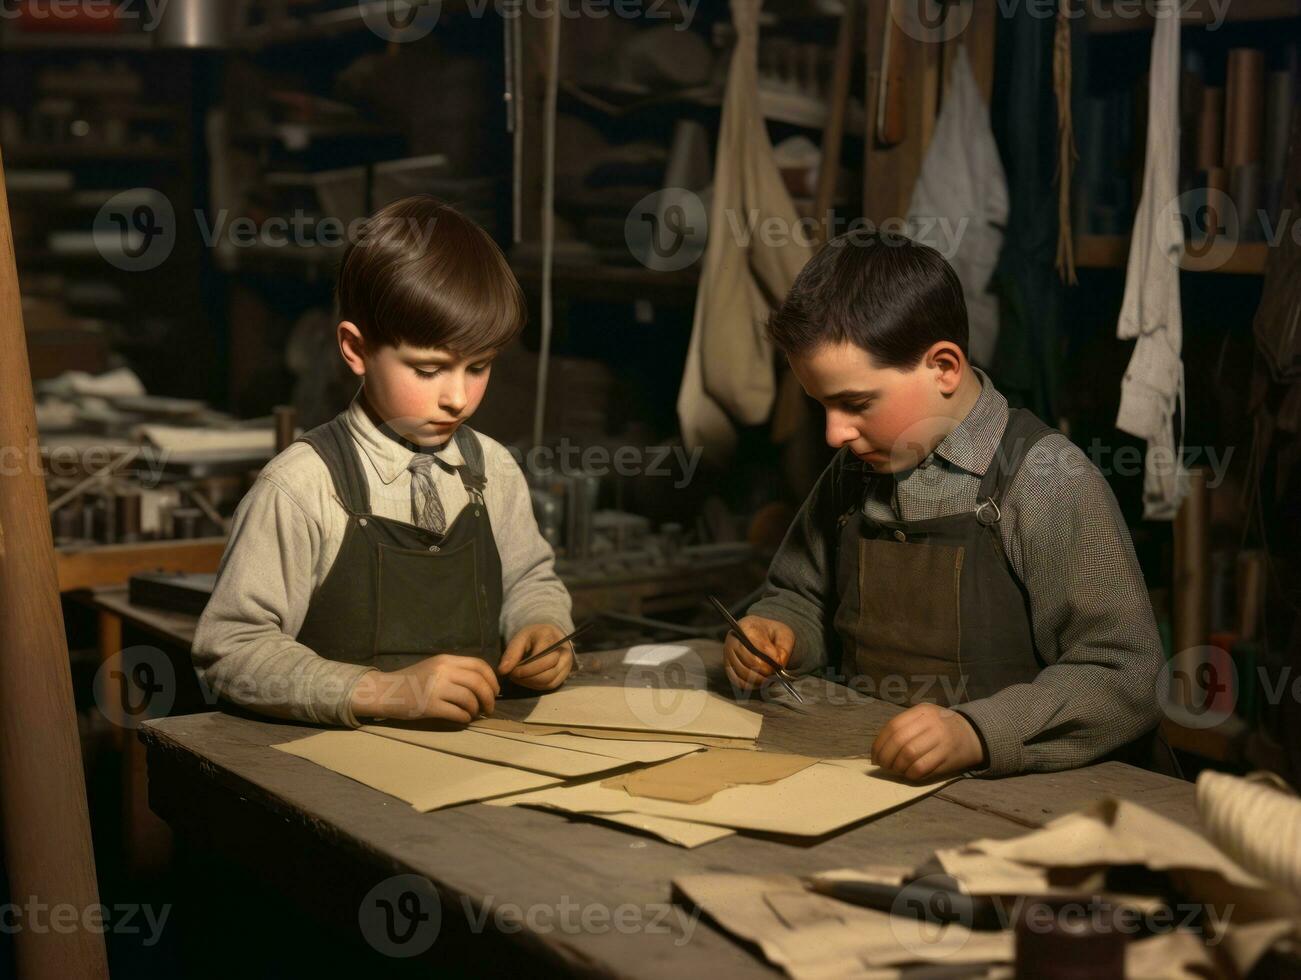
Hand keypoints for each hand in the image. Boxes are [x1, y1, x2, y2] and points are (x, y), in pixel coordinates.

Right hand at [349, 654, 498, 722]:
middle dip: (489, 698)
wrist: (385, 691)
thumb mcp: (434, 667)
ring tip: (474, 714)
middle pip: (478, 683)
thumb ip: (456, 671)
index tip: (494, 691)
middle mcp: (443, 671)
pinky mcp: (430, 706)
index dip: (492, 679)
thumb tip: (483, 684)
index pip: (479, 665)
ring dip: (477, 710)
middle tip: (489, 708)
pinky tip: (463, 719)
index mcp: (446, 660)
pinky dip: (465, 718)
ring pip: (470, 699)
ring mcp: (436, 688)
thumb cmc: (412, 680)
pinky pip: (457, 714)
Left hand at [498, 624, 573, 690]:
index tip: (511, 671)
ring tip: (518, 677)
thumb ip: (511, 653)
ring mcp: (566, 665)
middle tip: (513, 675)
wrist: (548, 637)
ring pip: (548, 681)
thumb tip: (502, 671)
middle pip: (547, 672)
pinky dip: (536, 685)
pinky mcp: (564, 675)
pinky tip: (527, 679)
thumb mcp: (519, 638)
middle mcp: (564, 652)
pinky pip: (550, 685)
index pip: (540, 657)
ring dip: (530, 682)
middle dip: (527, 677)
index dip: (524, 668)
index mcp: (550, 637)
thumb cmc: (533, 637)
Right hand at [723, 615, 794, 690]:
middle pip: (750, 661)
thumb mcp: (783, 634)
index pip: (758, 646)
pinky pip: (738, 682)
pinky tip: (761, 681)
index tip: (780, 663)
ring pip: (744, 674)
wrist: (758, 633)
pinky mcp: (728, 668)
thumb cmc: (770, 634)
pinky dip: (751, 685)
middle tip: (776, 672)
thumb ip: (783, 648)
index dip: (771, 658)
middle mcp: (733, 641)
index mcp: (747, 627)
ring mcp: (728, 655)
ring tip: (770, 677)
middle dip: (767, 670)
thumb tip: (778, 663)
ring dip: (760, 679)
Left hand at [871, 703, 985, 779]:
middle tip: (883, 766)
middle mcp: (931, 723)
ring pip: (909, 755)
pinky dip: (910, 774)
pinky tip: (908, 773)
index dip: (880, 744)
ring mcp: (941, 739)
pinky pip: (921, 768)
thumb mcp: (924, 717)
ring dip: (897, 766)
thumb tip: (878, 749)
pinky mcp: (947, 757)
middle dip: (886, 757)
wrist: (973, 734)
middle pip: (899, 741)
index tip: (874, 756)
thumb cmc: (940, 726)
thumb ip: (904, 727)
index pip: (893, 726)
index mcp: (922, 711)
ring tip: (895, 770)